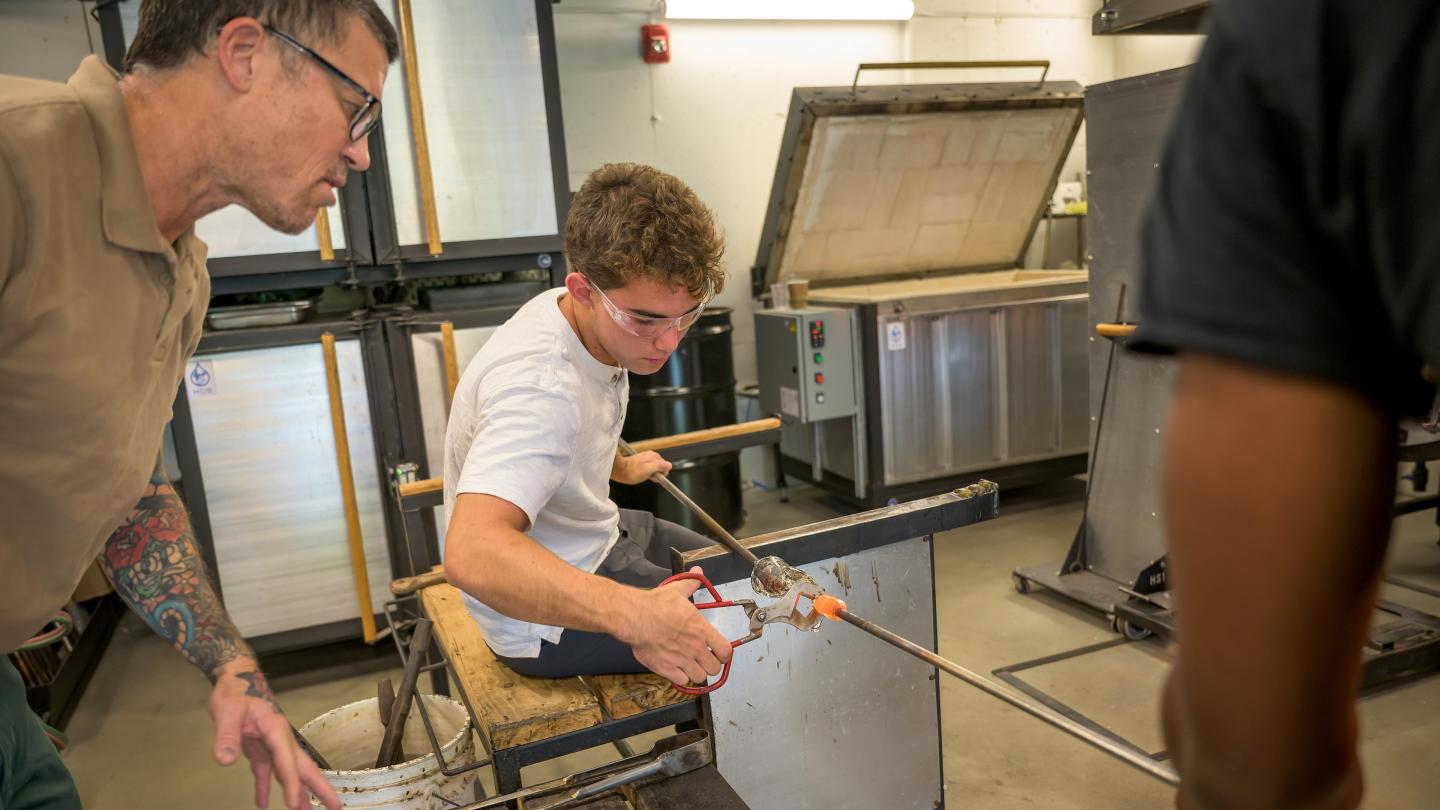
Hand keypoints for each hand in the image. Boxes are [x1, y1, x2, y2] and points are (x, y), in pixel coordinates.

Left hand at [209, 657, 340, 809]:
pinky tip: (262, 804)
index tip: (294, 805)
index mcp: (276, 730)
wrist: (236, 676)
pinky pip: (265, 771)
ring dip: (298, 791)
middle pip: (302, 768)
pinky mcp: (259, 747)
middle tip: (336, 807)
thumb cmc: (236, 690)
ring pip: (289, 772)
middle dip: (319, 788)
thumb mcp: (228, 711)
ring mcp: (271, 744)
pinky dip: (264, 788)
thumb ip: (227, 736)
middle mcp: (279, 739)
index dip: (291, 784)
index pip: (286, 762)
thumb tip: (225, 760)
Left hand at [616, 451, 670, 484]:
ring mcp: (646, 457)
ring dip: (651, 472)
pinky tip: (641, 473)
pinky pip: (649, 466)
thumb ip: (660, 466)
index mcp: (654, 457)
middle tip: (648, 476)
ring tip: (644, 475)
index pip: (666, 465)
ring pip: (655, 466)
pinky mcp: (641, 459)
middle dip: (657, 472)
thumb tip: (669, 465)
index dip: (661, 474)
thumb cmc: (633, 472)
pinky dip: (646, 471)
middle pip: (661, 465)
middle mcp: (651, 455)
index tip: (655, 477)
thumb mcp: (649, 470)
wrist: (620, 470)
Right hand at [620, 567, 732, 685]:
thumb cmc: (656, 604)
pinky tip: (676, 668)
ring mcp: (682, 660)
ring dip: (696, 672)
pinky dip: (681, 677)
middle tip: (703, 659)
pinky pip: (683, 681)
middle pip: (714, 668)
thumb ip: (691, 583)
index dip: (725, 654)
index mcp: (702, 629)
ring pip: (700, 677)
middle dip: (710, 665)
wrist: (635, 617)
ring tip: (690, 665)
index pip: (726, 651)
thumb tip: (698, 571)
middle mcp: (695, 647)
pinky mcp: (667, 669)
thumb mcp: (677, 590)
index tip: (720, 653)